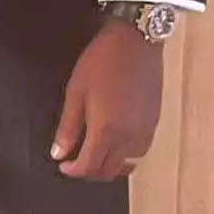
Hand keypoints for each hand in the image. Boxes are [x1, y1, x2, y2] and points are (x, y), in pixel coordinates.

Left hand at [51, 20, 163, 180]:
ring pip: (128, 164)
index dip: (73, 171)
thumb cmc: (102, 62)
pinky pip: (141, 150)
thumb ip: (68, 127)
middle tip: (76, 162)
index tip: (64, 166)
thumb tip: (59, 153)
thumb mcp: (76, 93)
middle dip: (90, 172)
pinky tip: (116, 145)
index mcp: (106, 130)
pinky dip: (127, 155)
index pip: (89, 166)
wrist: (135, 41)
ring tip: (95, 155)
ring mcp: (145, 130)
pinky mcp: (154, 121)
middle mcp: (129, 136)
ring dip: (110, 166)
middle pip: (110, 170)